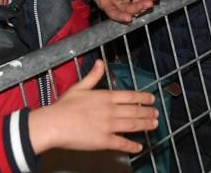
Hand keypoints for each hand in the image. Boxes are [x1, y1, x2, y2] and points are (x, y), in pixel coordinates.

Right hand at [28, 60, 158, 154]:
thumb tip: (100, 62)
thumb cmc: (64, 106)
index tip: (152, 99)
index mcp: (105, 96)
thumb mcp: (79, 87)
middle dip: (148, 112)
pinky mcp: (104, 141)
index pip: (130, 96)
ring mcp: (109, 126)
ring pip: (132, 125)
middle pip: (135, 111)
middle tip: (157, 114)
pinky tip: (139, 147)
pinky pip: (122, 143)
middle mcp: (110, 110)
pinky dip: (132, 146)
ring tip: (154, 125)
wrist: (54, 124)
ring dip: (145, 125)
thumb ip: (93, 76)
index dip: (143, 97)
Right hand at [94, 0, 161, 23]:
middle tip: (149, 4)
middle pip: (129, 9)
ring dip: (148, 0)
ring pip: (138, 3)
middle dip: (139, 7)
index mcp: (106, 5)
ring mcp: (126, 2)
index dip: (121, 16)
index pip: (113, 13)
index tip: (129, 18)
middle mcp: (118, 6)